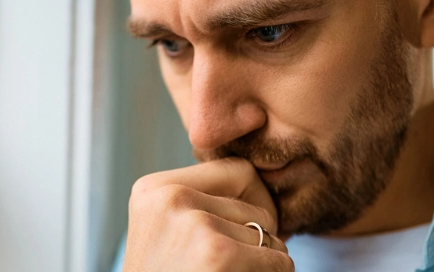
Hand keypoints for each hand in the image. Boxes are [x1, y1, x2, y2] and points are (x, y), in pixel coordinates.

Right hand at [123, 157, 293, 270]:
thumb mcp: (168, 233)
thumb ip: (202, 202)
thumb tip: (265, 179)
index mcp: (154, 189)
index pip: (238, 171)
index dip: (252, 205)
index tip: (237, 236)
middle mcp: (170, 198)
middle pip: (257, 203)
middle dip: (256, 238)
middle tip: (223, 269)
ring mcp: (194, 223)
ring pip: (269, 234)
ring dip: (262, 263)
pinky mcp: (218, 254)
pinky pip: (279, 260)